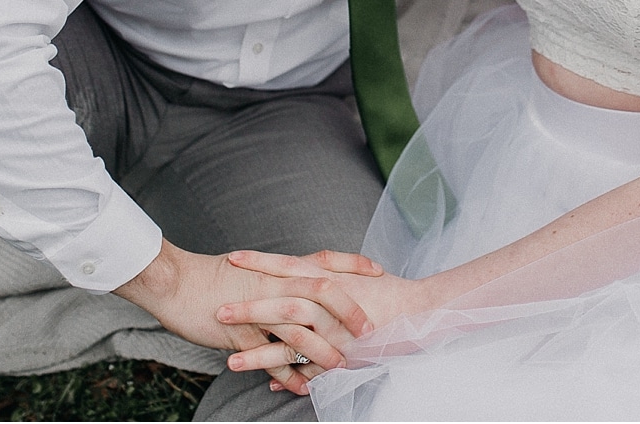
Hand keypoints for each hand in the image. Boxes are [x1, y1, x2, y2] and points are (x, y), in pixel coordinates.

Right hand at [116, 239, 379, 383]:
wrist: (177, 282)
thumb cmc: (214, 277)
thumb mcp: (253, 271)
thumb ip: (279, 277)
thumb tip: (299, 281)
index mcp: (280, 267)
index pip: (325, 261)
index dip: (353, 265)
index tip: (378, 271)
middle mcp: (275, 284)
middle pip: (323, 292)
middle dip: (350, 311)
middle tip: (369, 330)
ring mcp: (259, 309)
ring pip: (301, 329)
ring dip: (323, 351)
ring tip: (342, 368)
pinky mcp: (242, 334)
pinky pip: (271, 358)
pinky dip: (289, 375)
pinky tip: (300, 390)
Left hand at [223, 261, 430, 397]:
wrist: (419, 312)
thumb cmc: (387, 290)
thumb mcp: (355, 271)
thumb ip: (327, 267)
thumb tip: (297, 264)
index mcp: (330, 278)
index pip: (290, 266)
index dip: (262, 262)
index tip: (233, 257)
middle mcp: (330, 305)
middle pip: (284, 303)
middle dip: (250, 308)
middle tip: (220, 310)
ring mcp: (335, 333)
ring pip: (291, 342)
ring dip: (259, 352)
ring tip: (230, 361)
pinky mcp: (342, 358)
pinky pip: (309, 370)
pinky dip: (287, 377)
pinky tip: (265, 383)